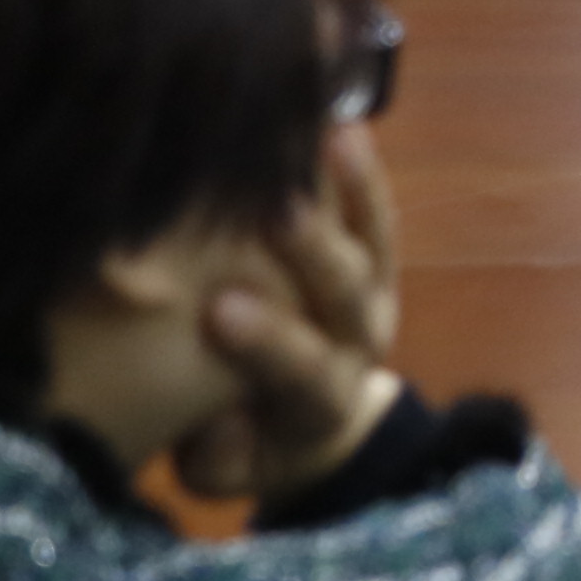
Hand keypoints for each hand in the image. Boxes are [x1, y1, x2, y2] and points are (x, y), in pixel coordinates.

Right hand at [172, 130, 404, 506]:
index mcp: (321, 400)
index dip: (266, 341)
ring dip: (349, 185)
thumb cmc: (245, 442)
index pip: (301, 368)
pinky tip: (338, 114)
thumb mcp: (223, 466)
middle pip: (343, 290)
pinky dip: (358, 165)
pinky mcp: (374, 254)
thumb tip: (205, 418)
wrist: (311, 427)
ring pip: (369, 236)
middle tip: (277, 212)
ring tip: (325, 135)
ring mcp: (372, 290)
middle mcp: (358, 339)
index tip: (219, 310)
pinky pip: (375, 205)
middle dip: (309, 252)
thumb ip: (215, 451)